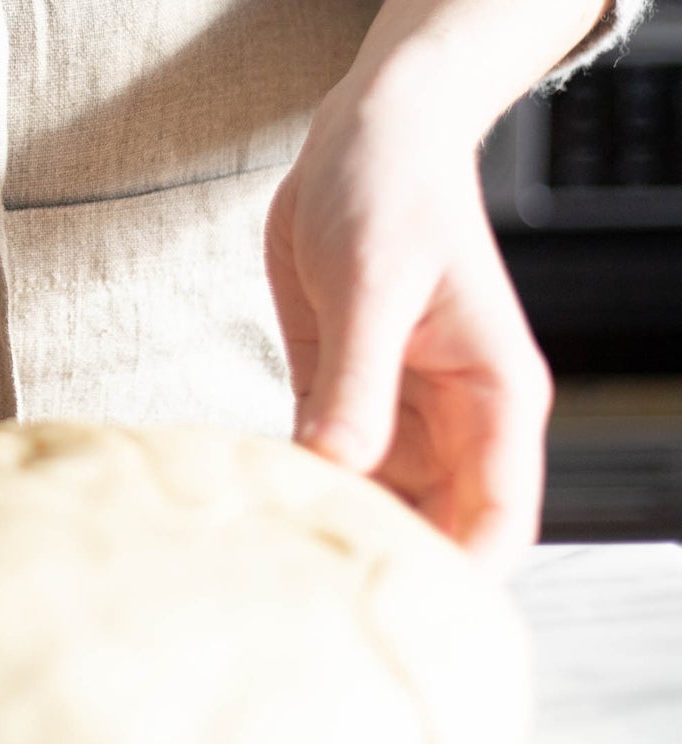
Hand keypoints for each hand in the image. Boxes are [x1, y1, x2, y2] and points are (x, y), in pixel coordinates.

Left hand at [262, 0, 611, 568]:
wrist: (367, 129)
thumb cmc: (392, 187)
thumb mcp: (371, 285)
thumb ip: (357, 383)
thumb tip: (339, 470)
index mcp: (492, 400)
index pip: (498, 520)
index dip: (457, 576)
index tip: (390, 614)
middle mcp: (453, 420)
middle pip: (432, 530)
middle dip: (379, 568)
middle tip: (299, 603)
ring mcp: (396, 411)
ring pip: (372, 506)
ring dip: (326, 530)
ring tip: (261, 567)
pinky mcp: (341, 392)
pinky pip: (322, 463)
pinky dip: (292, 487)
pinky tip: (245, 508)